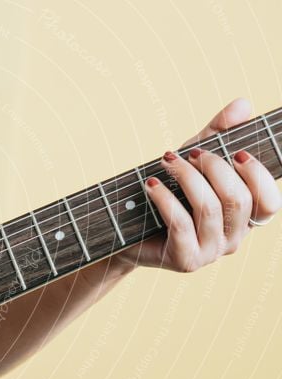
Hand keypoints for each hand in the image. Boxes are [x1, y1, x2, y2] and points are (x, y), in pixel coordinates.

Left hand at [120, 98, 280, 270]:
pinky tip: (151, 183)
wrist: (125, 232)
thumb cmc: (166, 193)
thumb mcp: (192, 161)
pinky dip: (165, 198)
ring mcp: (210, 253)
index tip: (236, 153)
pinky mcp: (185, 261)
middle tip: (190, 153)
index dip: (257, 176)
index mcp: (243, 219)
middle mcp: (233, 240)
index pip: (270, 202)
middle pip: (238, 200)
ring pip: (210, 209)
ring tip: (166, 161)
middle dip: (214, 168)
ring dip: (187, 178)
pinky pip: (181, 224)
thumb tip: (243, 105)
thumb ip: (218, 135)